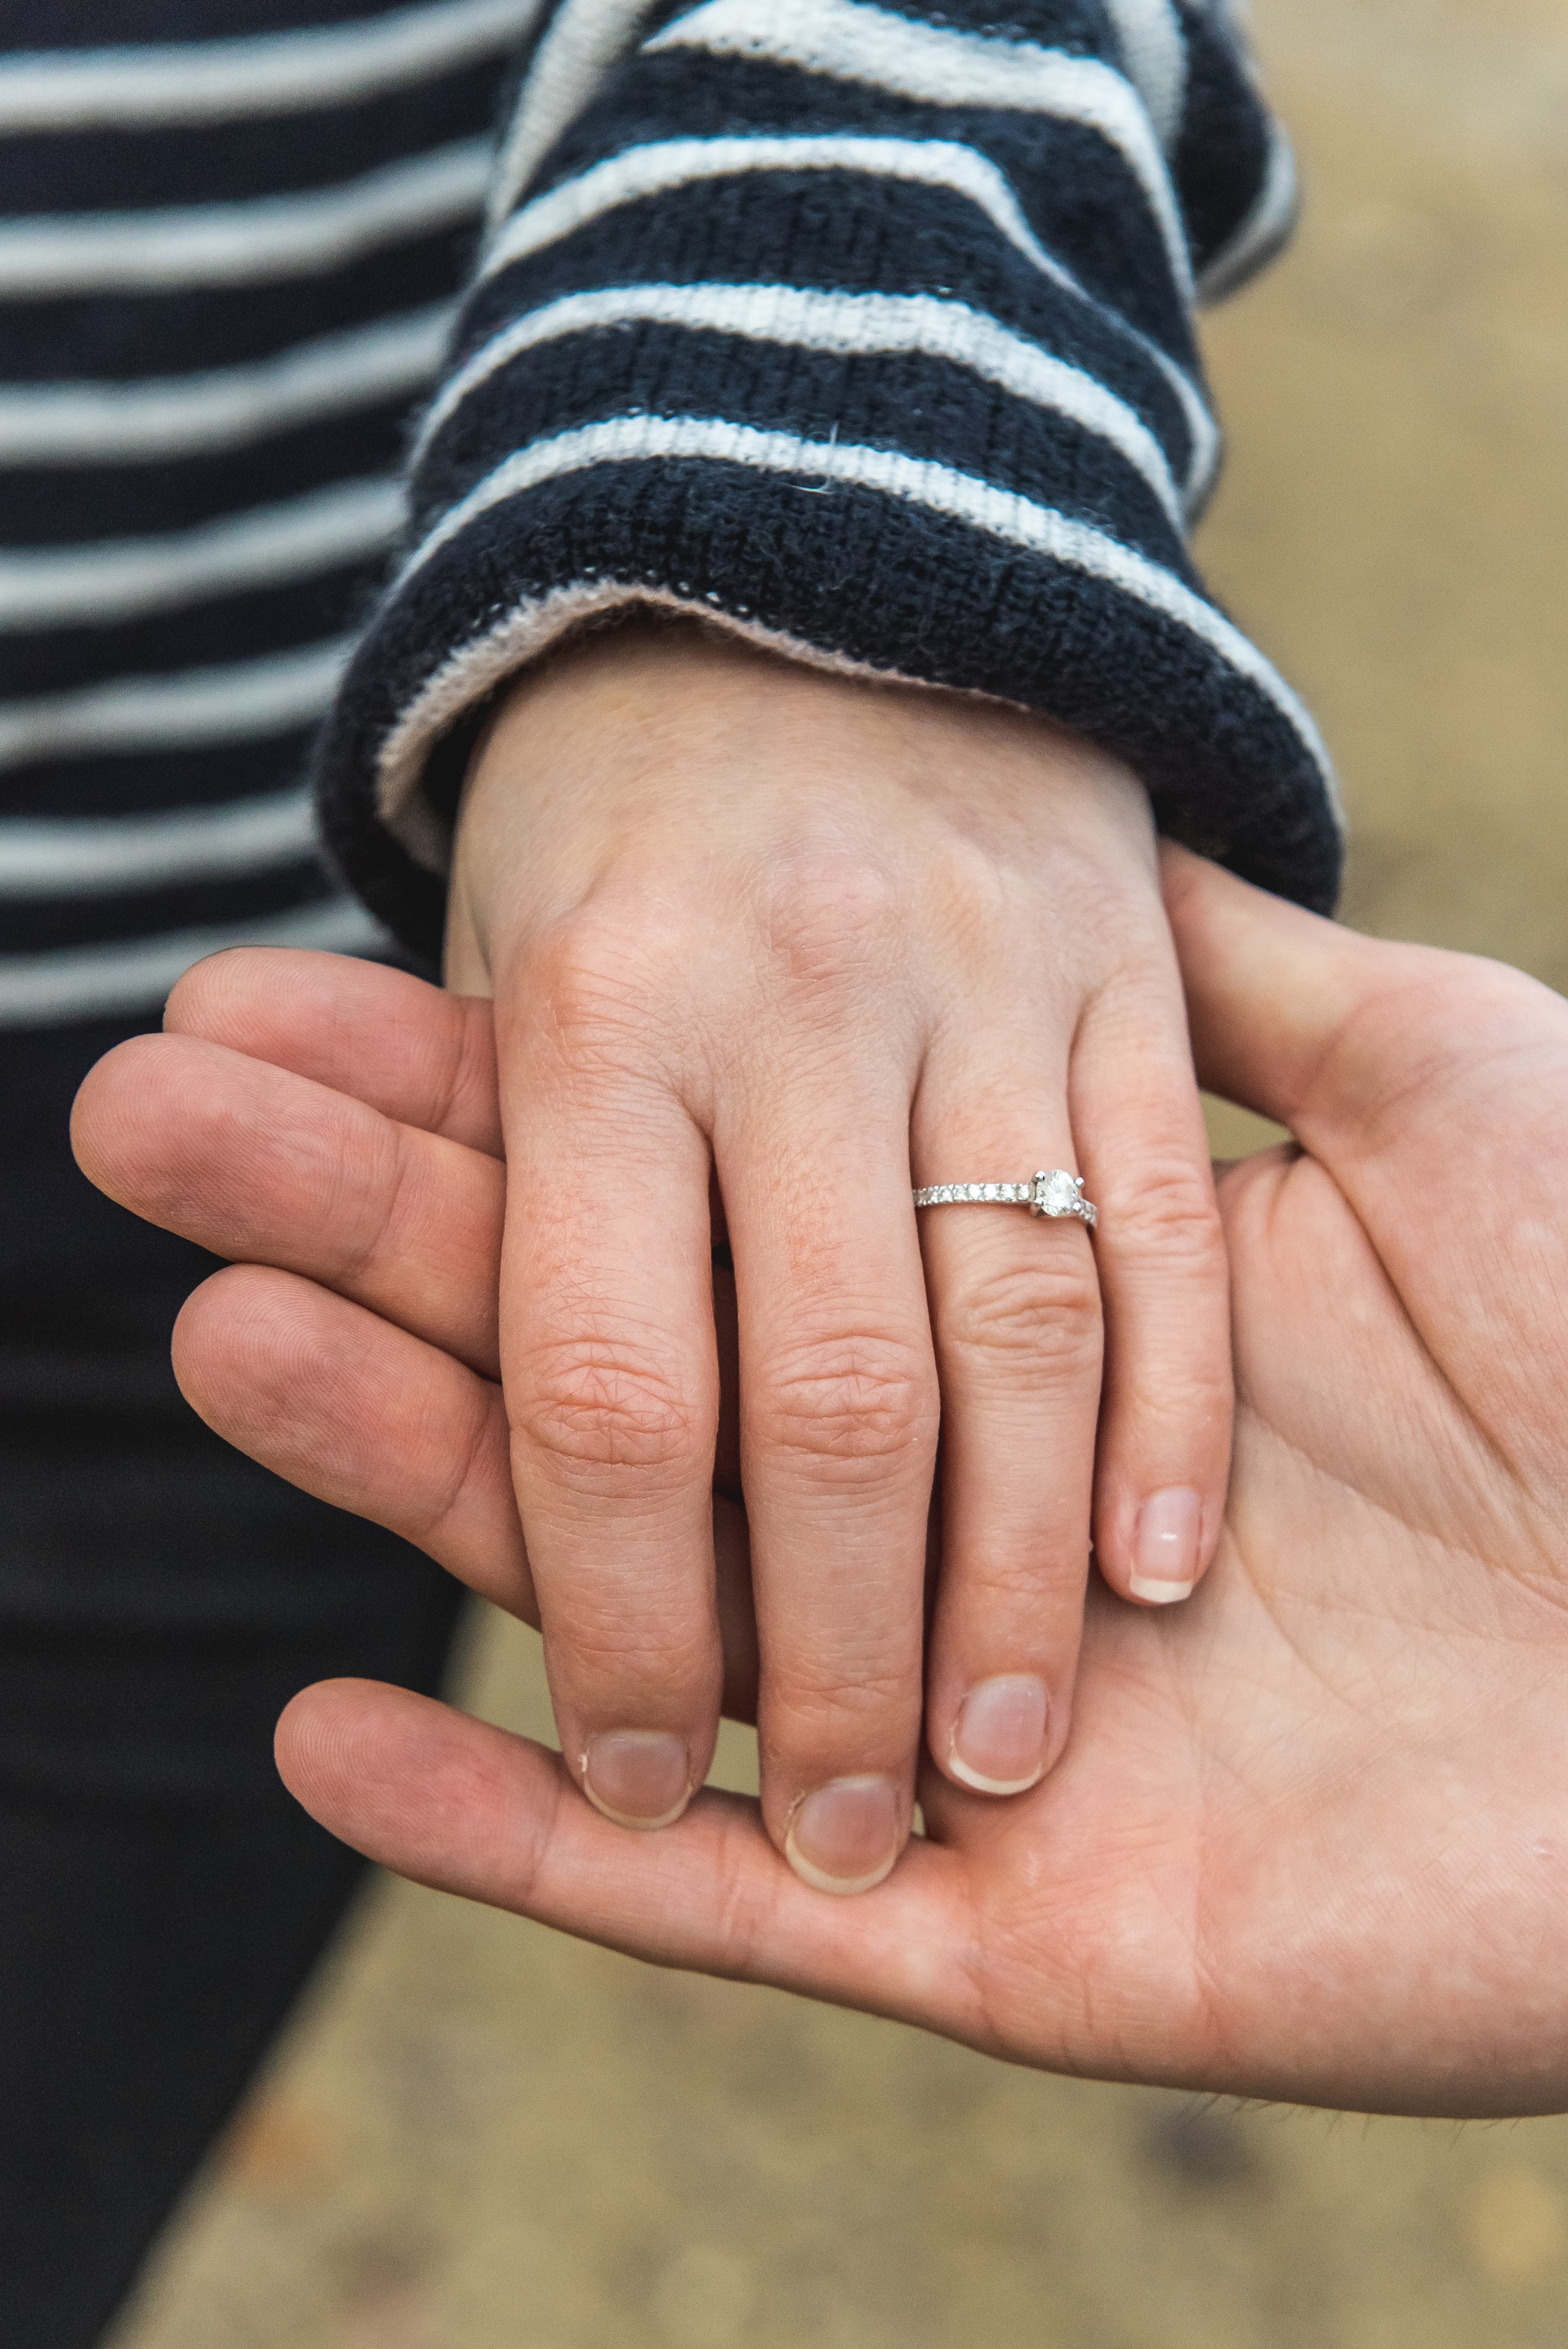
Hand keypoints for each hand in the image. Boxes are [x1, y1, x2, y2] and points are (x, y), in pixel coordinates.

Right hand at [76, 849, 1567, 2112]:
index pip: (702, 1191)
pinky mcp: (997, 1933)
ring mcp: (953, 1720)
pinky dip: (514, 1829)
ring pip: (620, 1593)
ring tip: (207, 1329)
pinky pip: (706, 1907)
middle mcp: (951, 1503)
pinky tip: (327, 1729)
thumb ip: (1232, 987)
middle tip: (150, 1123)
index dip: (489, 1093)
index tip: (294, 989)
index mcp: (1014, 1311)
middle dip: (377, 1234)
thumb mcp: (1434, 1089)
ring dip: (395, 1468)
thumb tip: (1104, 826)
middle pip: (605, 1360)